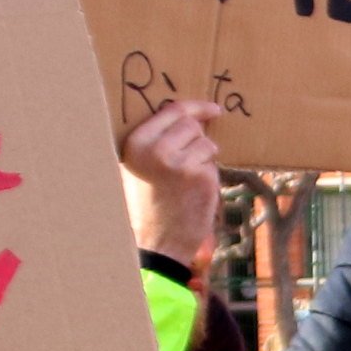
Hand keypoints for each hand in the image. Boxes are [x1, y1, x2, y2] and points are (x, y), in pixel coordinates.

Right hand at [120, 99, 223, 264]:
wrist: (158, 243)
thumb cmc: (149, 205)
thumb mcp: (139, 167)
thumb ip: (156, 140)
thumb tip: (192, 116)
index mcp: (137, 143)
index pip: (174, 109)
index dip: (197, 107)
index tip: (213, 109)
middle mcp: (157, 149)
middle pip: (192, 125)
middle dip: (197, 139)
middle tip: (188, 162)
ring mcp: (181, 162)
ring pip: (207, 143)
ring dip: (204, 158)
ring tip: (186, 180)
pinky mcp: (202, 177)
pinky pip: (213, 164)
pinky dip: (208, 175)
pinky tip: (193, 191)